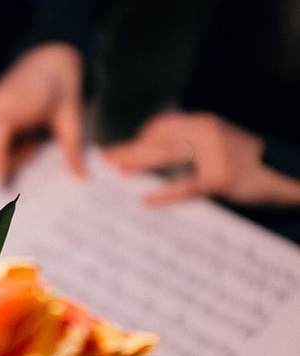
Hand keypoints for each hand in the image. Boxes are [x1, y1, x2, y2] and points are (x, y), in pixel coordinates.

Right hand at [0, 42, 85, 181]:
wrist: (54, 54)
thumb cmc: (64, 88)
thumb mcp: (71, 121)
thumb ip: (73, 151)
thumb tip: (81, 180)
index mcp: (10, 111)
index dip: (1, 169)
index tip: (5, 187)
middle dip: (8, 161)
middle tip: (23, 169)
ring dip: (9, 150)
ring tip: (29, 149)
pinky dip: (9, 139)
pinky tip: (26, 139)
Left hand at [102, 111, 299, 205]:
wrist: (286, 171)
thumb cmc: (246, 161)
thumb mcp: (217, 143)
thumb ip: (189, 144)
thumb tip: (155, 149)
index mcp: (202, 124)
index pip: (159, 126)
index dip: (136, 139)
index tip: (116, 150)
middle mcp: (205, 133)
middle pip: (156, 140)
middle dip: (128, 150)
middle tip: (104, 160)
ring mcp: (214, 155)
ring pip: (166, 157)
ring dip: (138, 164)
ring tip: (117, 172)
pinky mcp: (220, 178)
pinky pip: (186, 187)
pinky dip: (164, 195)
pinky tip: (145, 202)